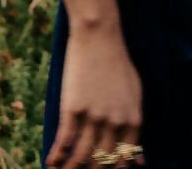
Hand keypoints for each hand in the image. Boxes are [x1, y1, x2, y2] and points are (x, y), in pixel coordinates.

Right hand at [47, 24, 144, 168]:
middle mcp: (115, 122)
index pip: (123, 160)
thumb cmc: (117, 63)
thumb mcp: (134, 94)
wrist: (98, 35)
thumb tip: (141, 162)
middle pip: (102, 163)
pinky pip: (64, 141)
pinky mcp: (73, 108)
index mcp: (134, 120)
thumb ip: (135, 128)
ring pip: (81, 157)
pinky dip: (56, 155)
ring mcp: (94, 116)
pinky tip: (50, 162)